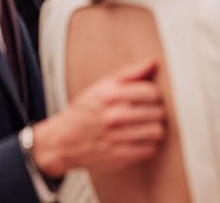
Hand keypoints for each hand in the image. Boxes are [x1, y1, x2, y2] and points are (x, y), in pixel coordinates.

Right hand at [32, 59, 164, 176]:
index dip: (154, 94)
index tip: (149, 97)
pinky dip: (149, 145)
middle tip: (149, 112)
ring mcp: (115, 138)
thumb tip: (153, 62)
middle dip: (156, 111)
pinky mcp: (118, 156)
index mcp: (110, 95)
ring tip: (148, 125)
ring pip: (157, 131)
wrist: (62, 141)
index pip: (151, 92)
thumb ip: (130, 73)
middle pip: (157, 112)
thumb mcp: (102, 86)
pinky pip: (150, 149)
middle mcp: (113, 116)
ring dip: (155, 128)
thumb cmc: (86, 110)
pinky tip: (141, 140)